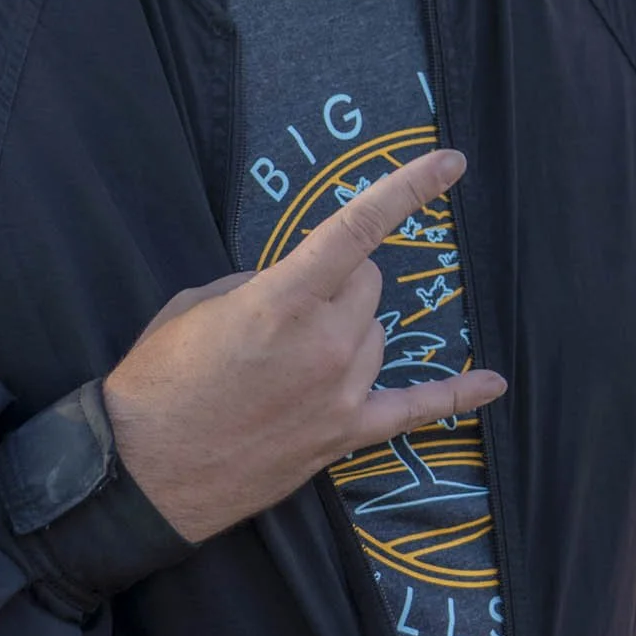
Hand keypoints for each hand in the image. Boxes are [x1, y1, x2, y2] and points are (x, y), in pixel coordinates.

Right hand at [103, 149, 506, 544]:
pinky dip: (454, 395)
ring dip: (347, 331)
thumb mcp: (198, 305)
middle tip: (290, 307)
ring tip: (289, 361)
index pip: (357, 230)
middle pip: (369, 284)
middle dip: (339, 281)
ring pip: (376, 334)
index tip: (450, 163)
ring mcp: (340, 394)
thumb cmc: (158, 380)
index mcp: (282, 301)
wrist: (142, 472)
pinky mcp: (344, 436)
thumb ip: (260, 284)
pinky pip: (413, 409)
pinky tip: (494, 382)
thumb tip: (299, 284)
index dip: (408, 189)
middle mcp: (324, 344)